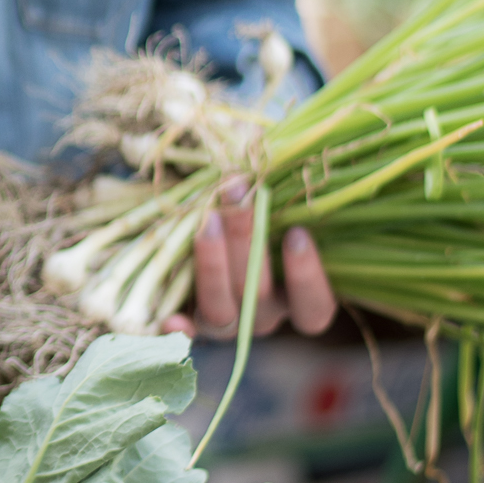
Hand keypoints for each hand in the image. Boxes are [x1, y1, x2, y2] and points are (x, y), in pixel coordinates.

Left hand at [165, 179, 337, 339]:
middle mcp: (263, 315)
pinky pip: (182, 333)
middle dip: (246, 241)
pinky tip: (170, 318)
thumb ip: (289, 187)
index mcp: (297, 298)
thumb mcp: (285, 201)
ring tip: (208, 219)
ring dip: (213, 265)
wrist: (223, 219)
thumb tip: (284, 149)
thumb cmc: (267, 209)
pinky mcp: (192, 319)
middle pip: (258, 297)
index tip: (296, 233)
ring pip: (221, 311)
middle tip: (238, 191)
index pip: (313, 308)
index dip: (306, 276)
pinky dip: (177, 328)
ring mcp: (227, 322)